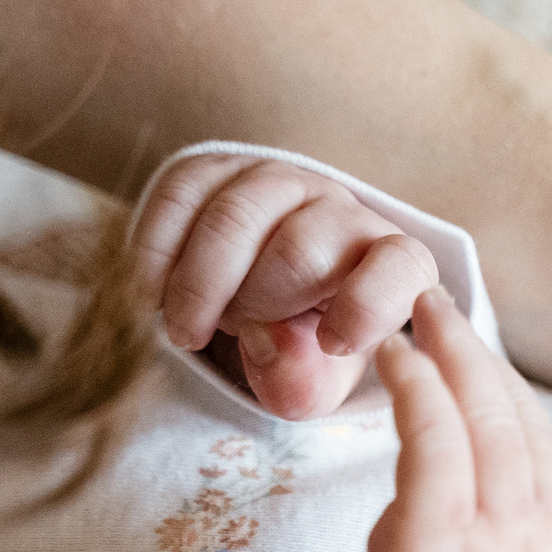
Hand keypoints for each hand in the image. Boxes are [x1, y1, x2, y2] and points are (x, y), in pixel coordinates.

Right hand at [132, 153, 441, 419]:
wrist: (259, 294)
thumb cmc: (307, 343)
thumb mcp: (318, 379)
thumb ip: (306, 382)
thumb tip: (273, 348)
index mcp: (392, 264)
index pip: (399, 267)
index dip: (367, 307)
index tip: (332, 345)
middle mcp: (342, 210)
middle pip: (298, 250)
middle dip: (255, 307)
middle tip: (233, 338)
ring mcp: (279, 181)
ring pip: (234, 218)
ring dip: (199, 286)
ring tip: (186, 330)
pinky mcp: (218, 169)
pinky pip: (179, 195)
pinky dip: (156, 254)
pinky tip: (152, 297)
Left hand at [281, 289, 551, 551]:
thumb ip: (494, 528)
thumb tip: (449, 458)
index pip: (549, 445)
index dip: (510, 387)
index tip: (474, 348)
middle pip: (523, 418)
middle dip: (480, 351)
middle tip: (442, 301)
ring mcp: (504, 538)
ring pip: (485, 415)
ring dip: (448, 352)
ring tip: (415, 311)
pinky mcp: (441, 537)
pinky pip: (435, 435)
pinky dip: (416, 384)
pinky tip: (396, 357)